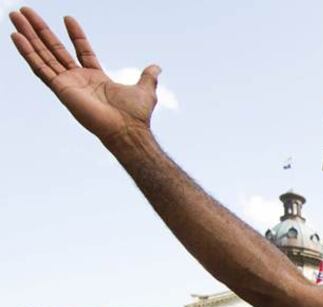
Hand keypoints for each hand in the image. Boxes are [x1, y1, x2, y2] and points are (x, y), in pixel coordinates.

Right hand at [10, 9, 159, 146]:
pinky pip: (40, 67)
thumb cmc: (136, 115)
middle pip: (54, 49)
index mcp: (95, 78)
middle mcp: (78, 80)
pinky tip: (16, 36)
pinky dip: (27, 52)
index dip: (76, 35)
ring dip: (28, 35)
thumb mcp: (145, 89)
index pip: (82, 51)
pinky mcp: (60, 88)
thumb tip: (157, 68)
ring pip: (42, 54)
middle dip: (40, 30)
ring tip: (15, 15)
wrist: (128, 129)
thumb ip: (148, 77)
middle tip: (25, 11)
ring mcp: (67, 84)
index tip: (68, 18)